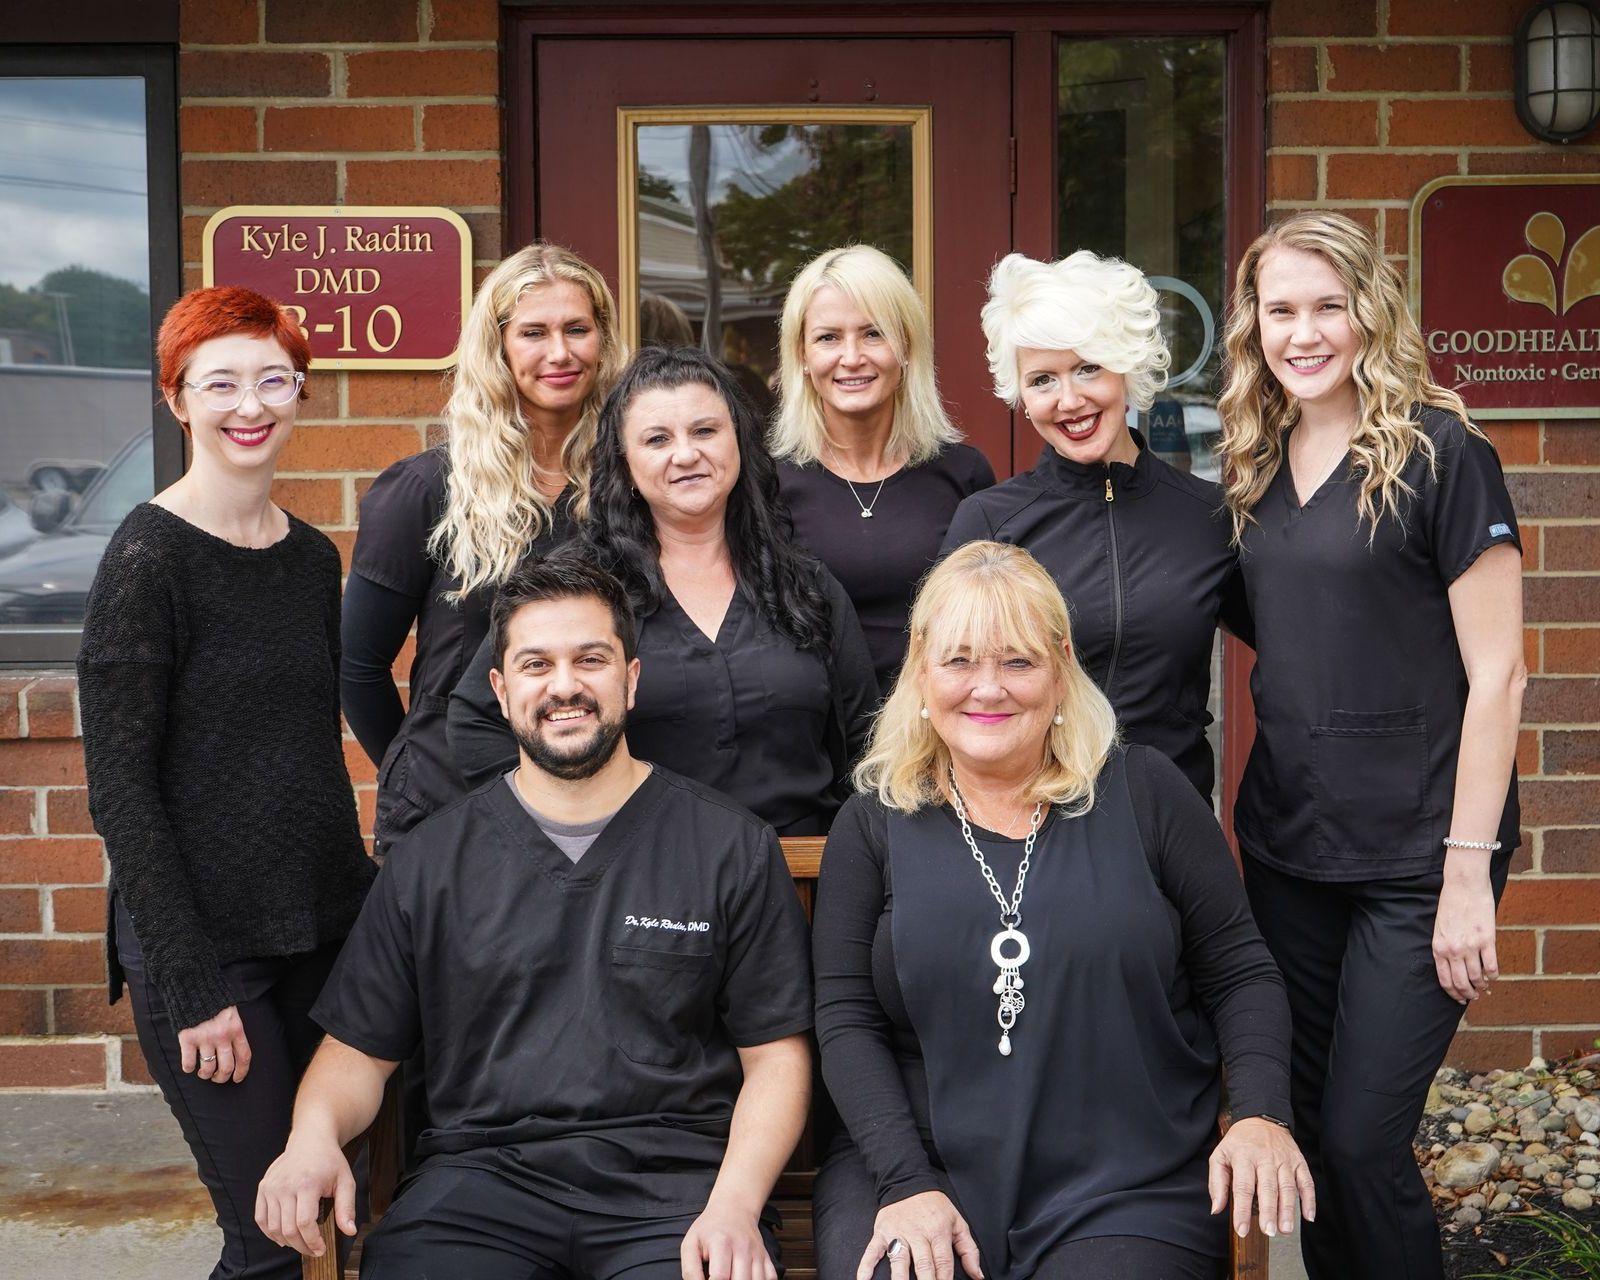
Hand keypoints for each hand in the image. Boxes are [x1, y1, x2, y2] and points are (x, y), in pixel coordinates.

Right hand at [178, 1005, 250, 1083]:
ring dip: (205, 1075)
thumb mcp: (232, 1015)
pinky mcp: (188, 1038)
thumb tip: (236, 1054)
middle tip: (216, 1078)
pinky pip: (189, 1063)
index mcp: (236, 1030)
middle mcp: (222, 1036)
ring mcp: (205, 1038)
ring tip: (203, 1072)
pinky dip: (189, 1068)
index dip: (241, 1072)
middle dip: (221, 1078)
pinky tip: (189, 1066)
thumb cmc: (215, 1003)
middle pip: (226, 1067)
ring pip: (208, 1068)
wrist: (195, 989)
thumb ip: (234, 1032)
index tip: (237, 1079)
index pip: (244, 1057)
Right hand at [255, 1133, 356, 1256]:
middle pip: (288, 1229)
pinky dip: (270, 1232)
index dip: (312, 1241)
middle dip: (301, 1246)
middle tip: (313, 1250)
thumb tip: (349, 1231)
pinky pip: (261, 1218)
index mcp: (306, 1183)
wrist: (311, 1139)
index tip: (320, 1249)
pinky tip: (282, 1236)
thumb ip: (347, 1207)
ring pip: (273, 1227)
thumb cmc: (329, 1160)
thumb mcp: (345, 1181)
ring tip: (300, 1243)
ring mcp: (271, 1186)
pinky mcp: (263, 1187)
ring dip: (286, 1242)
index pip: (305, 1223)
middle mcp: (285, 1185)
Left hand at [681, 1195, 774, 1279]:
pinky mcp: (766, 1257)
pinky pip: (770, 1278)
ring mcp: (757, 1253)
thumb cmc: (710, 1228)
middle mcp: (743, 1248)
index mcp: (722, 1243)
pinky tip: (747, 1278)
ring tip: (732, 1277)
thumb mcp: (691, 1243)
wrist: (733, 1208)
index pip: (720, 1277)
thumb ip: (690, 1270)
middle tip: (720, 1279)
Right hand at [858, 1190, 982, 1279]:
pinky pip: (872, 1251)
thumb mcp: (957, 1222)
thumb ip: (969, 1250)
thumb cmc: (934, 1206)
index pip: (943, 1263)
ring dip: (900, 1279)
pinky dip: (866, 1266)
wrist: (907, 1181)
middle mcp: (917, 1234)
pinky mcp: (881, 1233)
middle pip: (923, 1265)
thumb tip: (977, 1276)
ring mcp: (897, 1233)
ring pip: (899, 1261)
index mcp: (938, 1232)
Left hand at [1208, 1117, 1314, 1238]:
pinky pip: (1307, 1182)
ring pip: (1287, 1187)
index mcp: (1243, 1156)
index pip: (1242, 1187)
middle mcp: (1265, 1158)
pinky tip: (1309, 1216)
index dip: (1242, 1210)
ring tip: (1286, 1229)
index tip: (1242, 1230)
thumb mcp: (1220, 1156)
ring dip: (1288, 1210)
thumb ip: (1217, 1183)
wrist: (1261, 1118)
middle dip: (1269, 1212)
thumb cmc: (1239, 1143)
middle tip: (1269, 1232)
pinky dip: (1310, 1199)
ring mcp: (1284, 1160)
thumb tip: (1216, 1209)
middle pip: (1267, 1188)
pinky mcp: (1299, 1162)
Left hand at [1434, 868, 1498, 1004]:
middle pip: (1461, 983)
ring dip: (1482, 986)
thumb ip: (1445, 947)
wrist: (1463, 885)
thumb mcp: (1440, 928)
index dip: (1453, 993)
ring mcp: (1470, 946)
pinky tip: (1494, 975)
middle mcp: (1453, 950)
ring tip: (1485, 986)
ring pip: (1477, 977)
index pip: (1445, 980)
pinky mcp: (1487, 940)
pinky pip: (1492, 966)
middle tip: (1475, 996)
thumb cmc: (1450, 904)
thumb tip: (1454, 965)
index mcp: (1438, 948)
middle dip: (1469, 994)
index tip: (1460, 999)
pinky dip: (1494, 975)